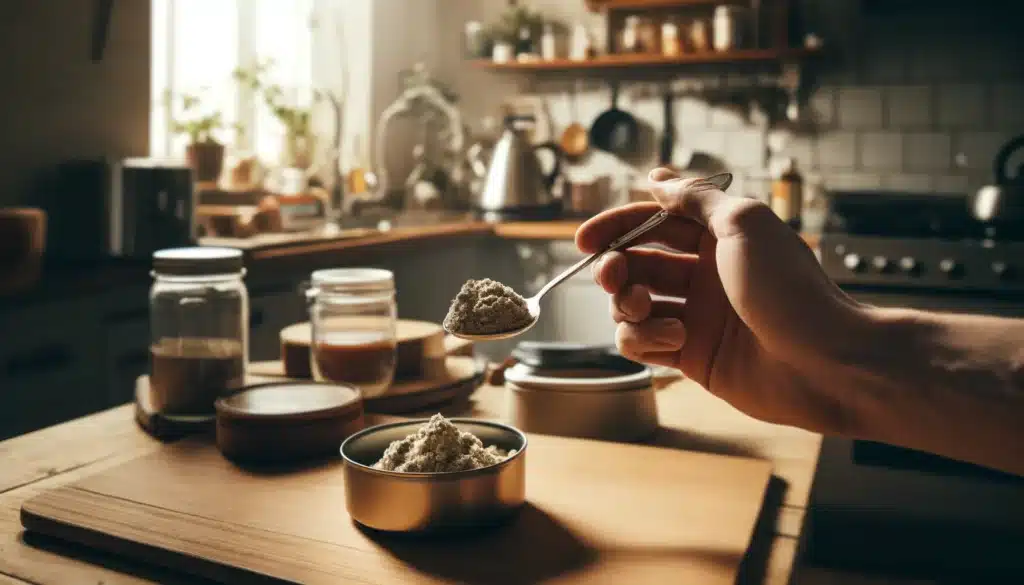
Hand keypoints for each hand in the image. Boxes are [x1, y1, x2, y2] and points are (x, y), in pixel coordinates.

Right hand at [576, 168, 868, 432]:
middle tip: (612, 278)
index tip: (584, 240)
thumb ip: (695, 199)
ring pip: (631, 307)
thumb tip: (656, 178)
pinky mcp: (692, 357)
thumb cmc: (790, 290)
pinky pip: (643, 344)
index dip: (615, 228)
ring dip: (627, 308)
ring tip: (649, 313)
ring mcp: (696, 317)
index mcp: (716, 238)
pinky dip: (644, 341)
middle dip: (614, 269)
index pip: (652, 224)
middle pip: (634, 265)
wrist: (825, 363)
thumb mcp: (743, 224)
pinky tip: (672, 341)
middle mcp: (703, 275)